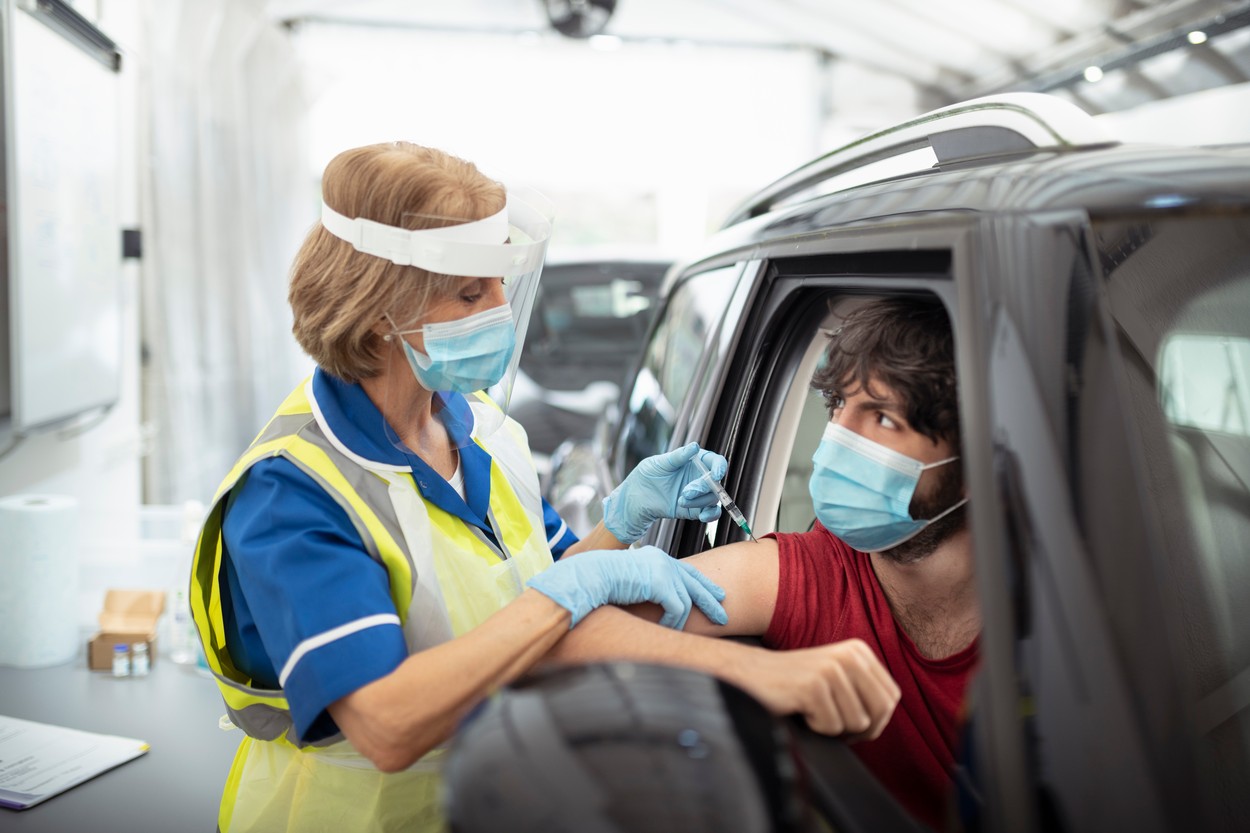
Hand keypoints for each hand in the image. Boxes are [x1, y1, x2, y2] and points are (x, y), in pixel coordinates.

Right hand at [527, 546, 727, 629]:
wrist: (590, 576)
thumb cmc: (602, 580)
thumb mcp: (630, 581)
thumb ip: (646, 587)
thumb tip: (654, 601)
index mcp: (657, 558)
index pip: (687, 570)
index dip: (702, 584)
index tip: (715, 594)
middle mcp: (663, 561)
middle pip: (696, 582)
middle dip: (711, 600)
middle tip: (723, 613)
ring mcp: (663, 571)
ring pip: (688, 599)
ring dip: (683, 618)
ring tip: (682, 630)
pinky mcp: (660, 584)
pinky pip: (677, 607)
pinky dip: (674, 620)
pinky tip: (668, 627)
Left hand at [602, 443, 728, 542]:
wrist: (636, 498)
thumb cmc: (647, 475)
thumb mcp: (660, 463)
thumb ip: (678, 456)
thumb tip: (695, 446)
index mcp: (694, 461)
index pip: (715, 462)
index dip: (719, 467)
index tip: (716, 474)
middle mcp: (698, 477)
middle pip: (715, 482)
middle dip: (704, 487)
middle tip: (686, 492)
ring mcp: (697, 494)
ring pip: (712, 498)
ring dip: (700, 501)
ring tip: (680, 500)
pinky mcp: (694, 510)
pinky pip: (710, 513)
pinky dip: (711, 515)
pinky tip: (704, 516)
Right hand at [729, 639, 900, 739]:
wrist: (751, 674)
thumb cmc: (796, 685)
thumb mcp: (838, 678)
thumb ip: (865, 690)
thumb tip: (886, 716)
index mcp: (859, 651)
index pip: (891, 697)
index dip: (876, 720)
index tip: (851, 722)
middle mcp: (849, 656)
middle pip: (880, 712)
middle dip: (859, 729)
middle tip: (833, 723)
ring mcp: (832, 669)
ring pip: (856, 723)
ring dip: (833, 727)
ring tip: (811, 709)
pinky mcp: (814, 686)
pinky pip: (831, 727)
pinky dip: (815, 726)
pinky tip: (799, 709)